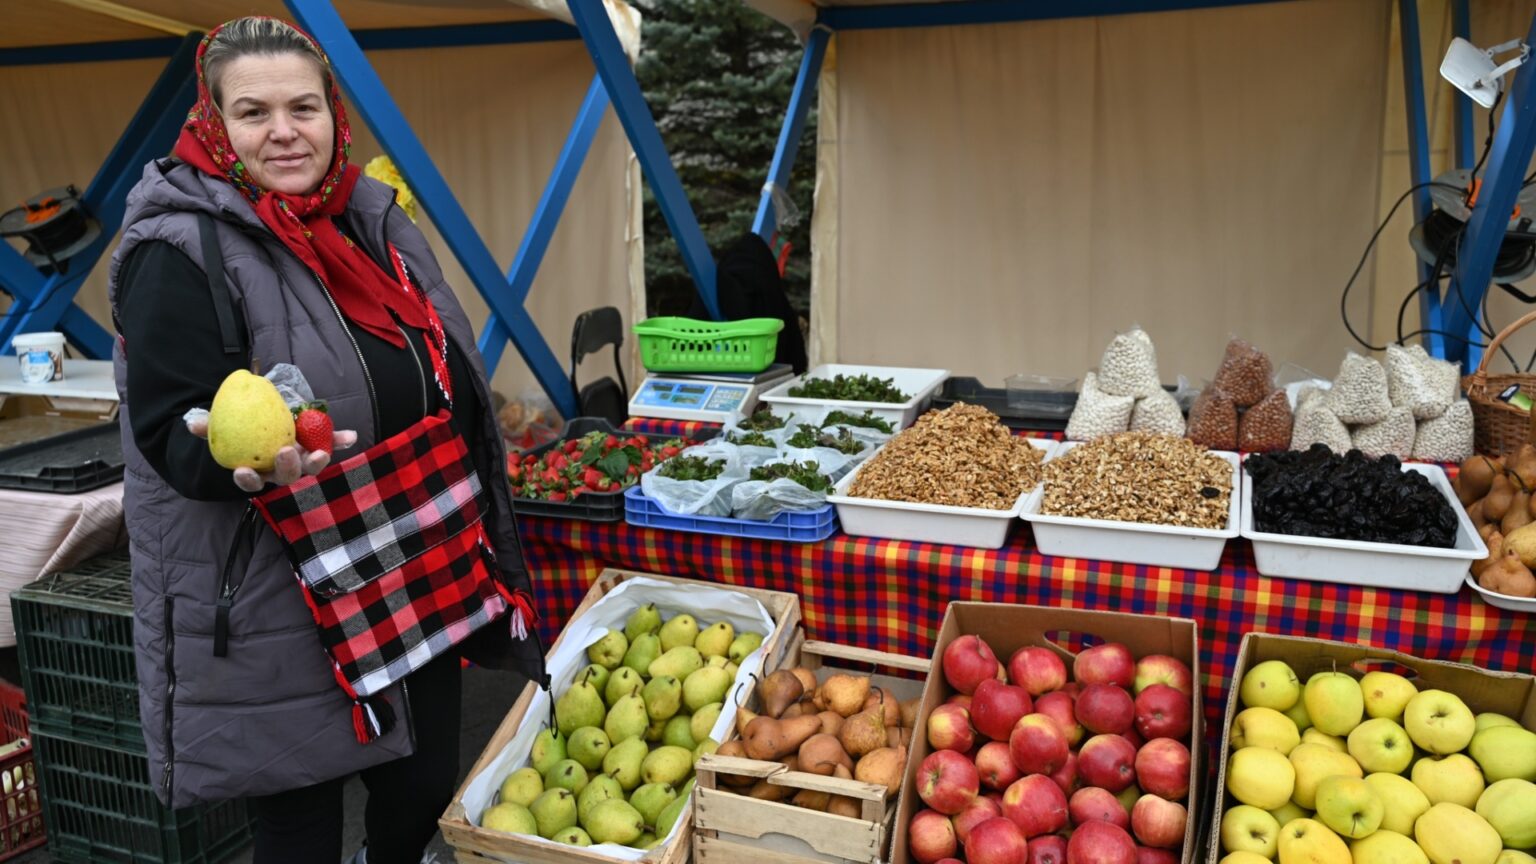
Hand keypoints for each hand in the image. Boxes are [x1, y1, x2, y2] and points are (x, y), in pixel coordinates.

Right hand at [185, 416, 357, 492]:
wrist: (263, 421)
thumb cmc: (241, 431)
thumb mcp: (224, 427)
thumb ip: (210, 427)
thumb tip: (193, 423)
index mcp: (259, 471)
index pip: (252, 483)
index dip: (248, 480)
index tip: (242, 471)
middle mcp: (282, 471)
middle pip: (287, 478)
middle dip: (287, 468)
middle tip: (285, 453)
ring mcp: (301, 462)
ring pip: (310, 468)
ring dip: (316, 462)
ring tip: (321, 452)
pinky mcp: (317, 448)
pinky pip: (330, 444)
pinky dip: (340, 440)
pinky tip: (350, 436)